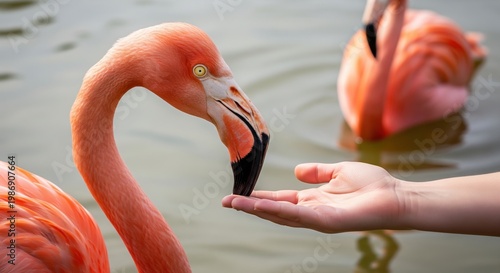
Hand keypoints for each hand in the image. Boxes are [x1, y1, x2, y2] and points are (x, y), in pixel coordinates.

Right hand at [222, 162, 403, 232]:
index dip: (260, 196)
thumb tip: (297, 171)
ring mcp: (318, 218)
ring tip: (236, 203)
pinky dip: (279, 210)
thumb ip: (318, 172)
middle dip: (250, 206)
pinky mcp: (327, 221)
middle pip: (275, 209)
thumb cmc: (372, 184)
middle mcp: (311, 211)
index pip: (281, 199)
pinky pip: (299, 215)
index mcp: (313, 199)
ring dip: (258, 209)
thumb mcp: (338, 171)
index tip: (239, 193)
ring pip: (281, 214)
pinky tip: (262, 205)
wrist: (396, 195)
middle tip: (227, 202)